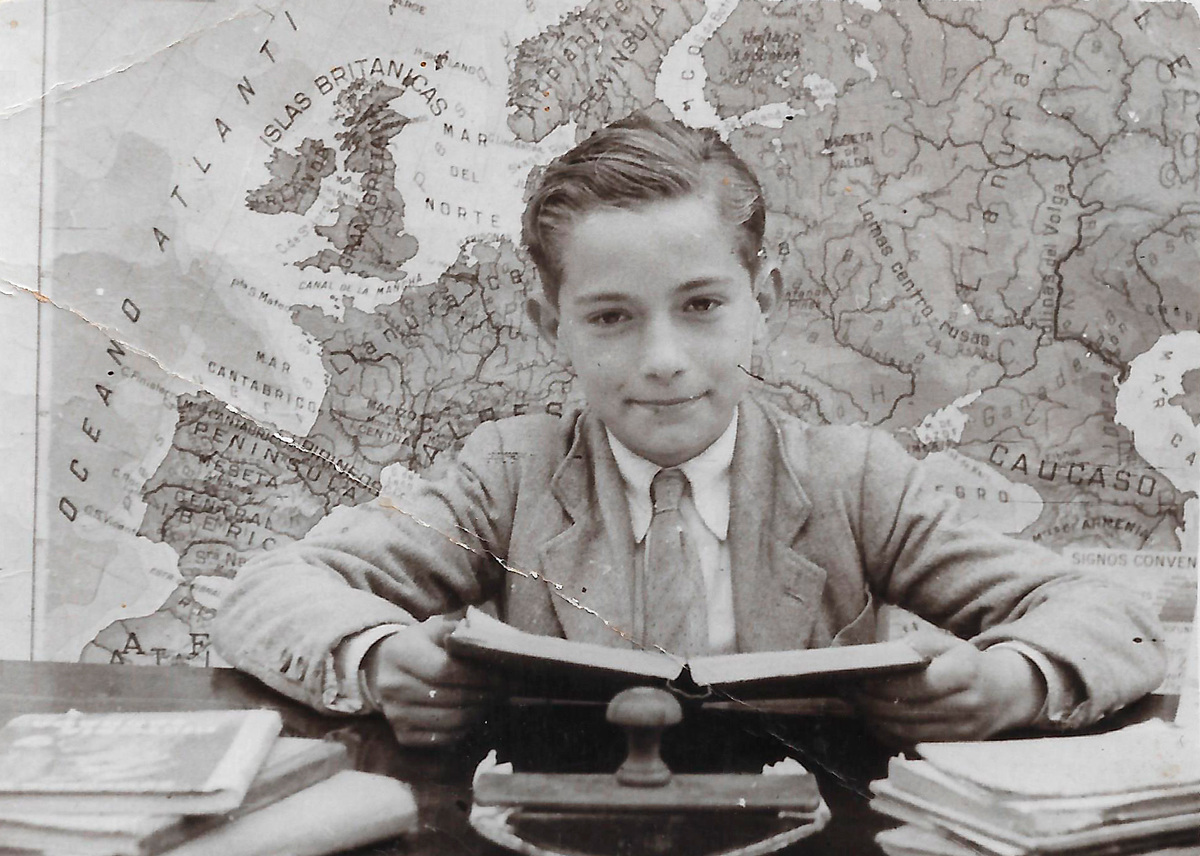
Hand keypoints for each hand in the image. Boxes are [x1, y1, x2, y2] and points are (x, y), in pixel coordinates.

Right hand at [362, 616, 495, 747]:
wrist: (384, 668)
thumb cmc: (420, 645)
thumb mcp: (436, 629)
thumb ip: (460, 632)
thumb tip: (490, 645)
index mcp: (401, 653)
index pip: (445, 670)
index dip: (479, 676)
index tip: (503, 677)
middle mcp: (393, 685)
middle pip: (450, 698)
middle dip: (485, 695)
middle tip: (506, 691)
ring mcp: (395, 714)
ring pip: (449, 721)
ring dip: (478, 713)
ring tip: (493, 701)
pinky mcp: (402, 734)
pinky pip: (442, 739)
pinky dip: (464, 729)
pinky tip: (475, 715)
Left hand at [852, 632, 1046, 744]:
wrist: (1005, 694)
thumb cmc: (966, 664)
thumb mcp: (947, 644)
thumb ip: (918, 645)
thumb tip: (887, 655)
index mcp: (965, 674)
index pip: (917, 685)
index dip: (884, 685)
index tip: (859, 679)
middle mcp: (966, 706)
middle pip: (908, 712)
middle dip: (872, 704)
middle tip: (848, 693)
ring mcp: (963, 731)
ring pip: (908, 732)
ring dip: (877, 721)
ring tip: (857, 706)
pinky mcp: (956, 747)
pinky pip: (914, 745)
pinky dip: (889, 735)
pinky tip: (874, 720)